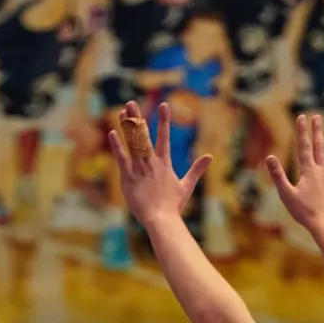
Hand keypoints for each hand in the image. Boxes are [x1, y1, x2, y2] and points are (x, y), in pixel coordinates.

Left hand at [108, 100, 210, 227]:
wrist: (161, 219)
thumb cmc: (174, 206)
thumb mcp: (187, 186)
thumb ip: (197, 170)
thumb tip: (210, 157)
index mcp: (164, 164)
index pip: (164, 137)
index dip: (164, 120)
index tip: (164, 104)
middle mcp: (151, 163)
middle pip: (143, 136)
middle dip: (137, 118)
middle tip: (131, 102)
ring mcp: (139, 169)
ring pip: (132, 144)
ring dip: (127, 127)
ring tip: (122, 112)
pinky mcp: (128, 178)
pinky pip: (122, 159)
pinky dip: (118, 146)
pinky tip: (113, 133)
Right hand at [265, 115, 323, 234]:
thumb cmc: (304, 213)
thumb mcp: (286, 194)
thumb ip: (278, 175)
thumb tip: (269, 157)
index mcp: (308, 171)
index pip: (304, 147)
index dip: (302, 131)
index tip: (302, 117)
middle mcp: (322, 171)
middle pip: (320, 147)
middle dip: (317, 131)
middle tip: (317, 116)